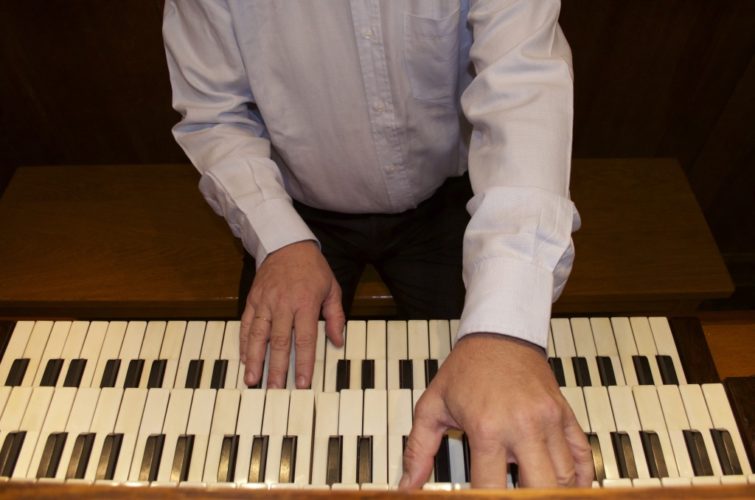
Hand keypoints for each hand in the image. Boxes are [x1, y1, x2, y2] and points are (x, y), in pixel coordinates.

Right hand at [239, 240, 344, 388]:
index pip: (305, 339)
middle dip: (277, 368)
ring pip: (258, 335)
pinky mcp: (252, 299)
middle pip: (280, 342)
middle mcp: (283, 304)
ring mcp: (265, 302)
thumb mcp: (332, 288)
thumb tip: (338, 342)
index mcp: (305, 303)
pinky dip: (244, 342)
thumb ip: (336, 316)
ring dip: (255, 360)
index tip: (302, 384)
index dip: (303, 363)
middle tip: (275, 390)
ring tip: (253, 380)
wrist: (286, 243)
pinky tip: (244, 359)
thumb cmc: (312, 268)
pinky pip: (246, 324)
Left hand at [400, 333, 592, 488]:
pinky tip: (569, 487)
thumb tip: (408, 485)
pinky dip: (580, 477)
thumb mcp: (432, 405)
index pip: (491, 487)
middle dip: (527, 499)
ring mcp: (549, 420)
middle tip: (512, 496)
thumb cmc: (466, 369)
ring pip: (565, 476)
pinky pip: (582, 453)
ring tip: (532, 489)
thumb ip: (418, 448)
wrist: (499, 333)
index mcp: (488, 427)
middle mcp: (523, 426)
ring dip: (551, 490)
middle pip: (540, 487)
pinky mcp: (564, 414)